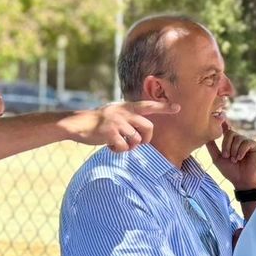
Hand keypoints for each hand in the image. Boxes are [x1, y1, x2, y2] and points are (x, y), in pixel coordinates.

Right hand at [61, 100, 180, 151]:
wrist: (78, 124)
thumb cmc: (98, 122)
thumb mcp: (115, 113)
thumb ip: (129, 119)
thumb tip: (142, 134)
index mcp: (127, 107)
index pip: (149, 105)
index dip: (164, 107)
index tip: (178, 108)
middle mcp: (124, 112)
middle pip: (148, 127)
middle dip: (147, 138)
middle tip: (138, 143)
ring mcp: (118, 122)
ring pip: (136, 140)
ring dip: (129, 146)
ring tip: (118, 143)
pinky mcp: (111, 133)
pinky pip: (124, 147)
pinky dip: (119, 150)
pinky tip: (110, 146)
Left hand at [206, 122, 255, 192]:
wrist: (242, 181)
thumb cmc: (230, 171)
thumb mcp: (217, 158)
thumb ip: (211, 147)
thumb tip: (204, 135)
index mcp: (230, 141)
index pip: (226, 128)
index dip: (223, 121)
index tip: (220, 113)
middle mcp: (238, 139)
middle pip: (230, 133)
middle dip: (226, 145)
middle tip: (227, 157)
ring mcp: (246, 142)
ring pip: (237, 138)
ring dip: (233, 150)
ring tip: (234, 160)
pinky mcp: (254, 145)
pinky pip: (245, 143)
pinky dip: (241, 151)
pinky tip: (240, 158)